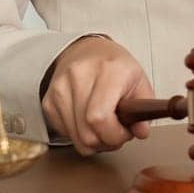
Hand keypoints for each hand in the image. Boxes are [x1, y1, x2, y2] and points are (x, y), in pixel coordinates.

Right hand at [41, 35, 155, 155]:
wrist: (86, 51)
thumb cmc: (115, 67)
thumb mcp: (139, 82)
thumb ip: (145, 110)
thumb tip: (141, 132)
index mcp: (108, 70)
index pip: (100, 118)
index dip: (114, 135)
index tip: (124, 133)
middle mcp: (79, 75)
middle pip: (87, 133)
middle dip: (106, 142)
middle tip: (116, 132)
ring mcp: (60, 88)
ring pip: (75, 138)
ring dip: (93, 141)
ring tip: (104, 126)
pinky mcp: (48, 100)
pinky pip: (65, 133)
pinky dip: (79, 134)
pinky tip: (88, 121)